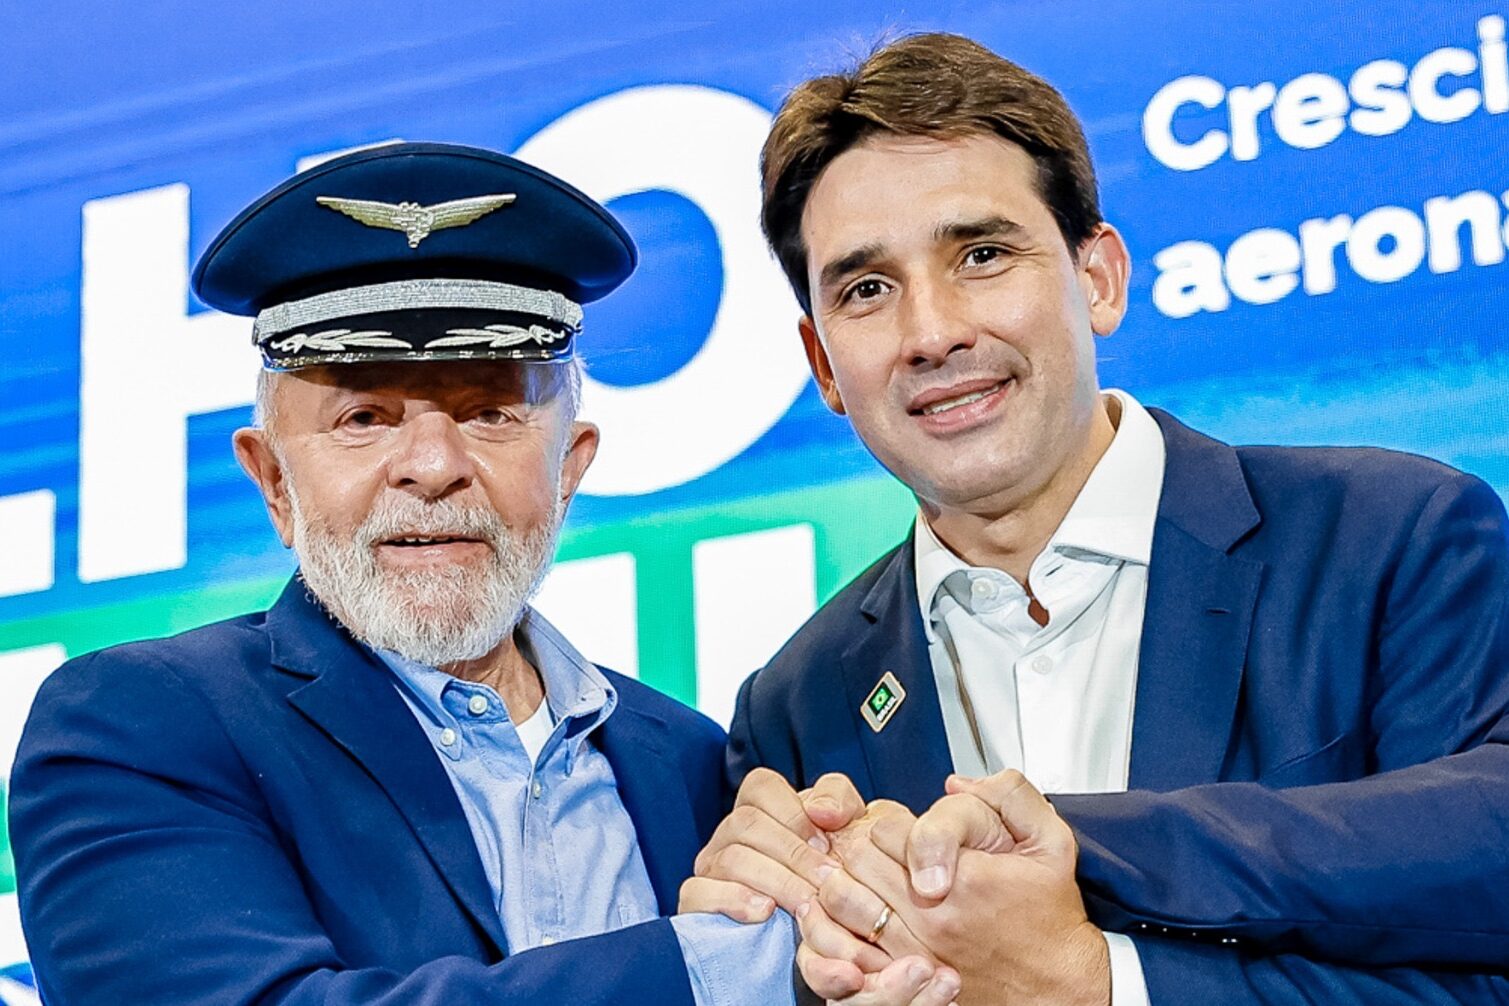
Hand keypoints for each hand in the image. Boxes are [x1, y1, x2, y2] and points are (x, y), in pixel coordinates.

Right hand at [677, 768, 867, 922]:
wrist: (825, 930)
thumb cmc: (831, 872)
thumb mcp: (846, 827)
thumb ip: (837, 798)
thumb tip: (821, 810)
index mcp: (759, 807)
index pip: (760, 786)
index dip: (793, 812)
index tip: (825, 843)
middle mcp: (729, 832)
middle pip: (747, 823)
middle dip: (793, 854)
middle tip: (827, 881)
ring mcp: (710, 866)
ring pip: (731, 859)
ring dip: (776, 882)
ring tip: (806, 904)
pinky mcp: (697, 902)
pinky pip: (699, 892)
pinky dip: (732, 900)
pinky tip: (765, 912)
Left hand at [821, 773, 1109, 1005]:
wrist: (1056, 986)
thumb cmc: (1050, 917)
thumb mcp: (1052, 842)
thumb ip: (1011, 795)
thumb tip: (957, 785)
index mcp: (965, 879)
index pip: (888, 828)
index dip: (896, 822)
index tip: (912, 833)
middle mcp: (933, 916)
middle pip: (858, 857)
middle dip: (867, 844)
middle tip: (887, 850)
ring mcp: (913, 950)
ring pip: (842, 898)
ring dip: (849, 880)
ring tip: (868, 875)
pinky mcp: (903, 977)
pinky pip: (848, 942)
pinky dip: (844, 923)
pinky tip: (860, 911)